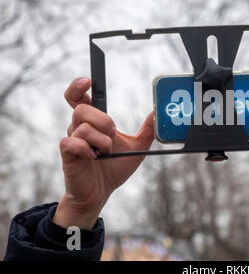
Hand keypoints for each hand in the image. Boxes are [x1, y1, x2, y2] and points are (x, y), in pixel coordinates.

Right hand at [54, 77, 153, 228]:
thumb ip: (147, 130)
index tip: (88, 81)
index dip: (78, 86)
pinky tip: (94, 156)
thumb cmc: (115, 168)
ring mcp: (72, 140)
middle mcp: (80, 127)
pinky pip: (71, 141)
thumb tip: (157, 113)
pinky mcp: (67, 154)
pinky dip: (85, 148)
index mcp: (94, 122)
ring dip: (101, 140)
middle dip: (103, 120)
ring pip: (82, 126)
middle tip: (114, 134)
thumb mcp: (137, 148)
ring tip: (106, 152)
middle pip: (83, 108)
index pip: (79, 97)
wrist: (101, 192)